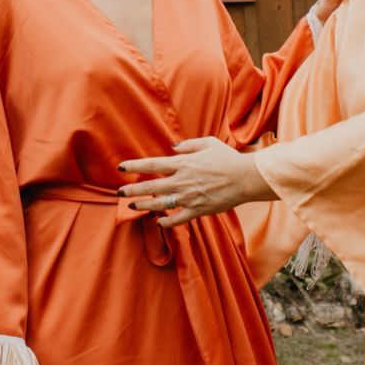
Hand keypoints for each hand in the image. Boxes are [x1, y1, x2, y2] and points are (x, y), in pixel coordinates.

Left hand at [117, 137, 275, 226]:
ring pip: (160, 204)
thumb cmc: (228, 158)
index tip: (121, 167)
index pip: (152, 165)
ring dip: (144, 205)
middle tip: (119, 192)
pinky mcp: (198, 210)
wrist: (246, 178)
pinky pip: (178, 219)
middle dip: (132, 190)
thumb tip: (173, 148)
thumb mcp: (207, 143)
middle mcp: (182, 181)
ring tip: (132, 206)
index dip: (134, 166)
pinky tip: (159, 222)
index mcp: (183, 164)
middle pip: (151, 187)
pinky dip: (167, 222)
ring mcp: (189, 198)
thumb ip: (188, 145)